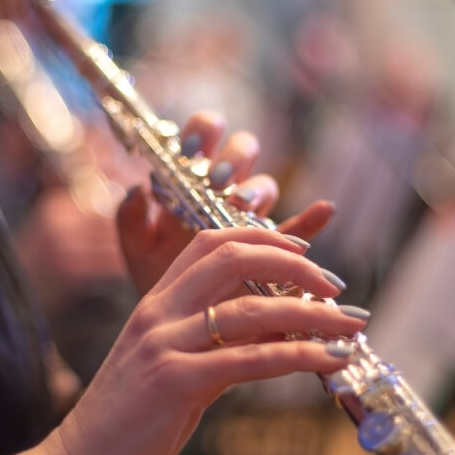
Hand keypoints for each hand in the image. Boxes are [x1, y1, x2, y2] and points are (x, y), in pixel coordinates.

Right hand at [45, 227, 365, 454]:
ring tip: (351, 325)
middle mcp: (158, 312)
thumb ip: (220, 338)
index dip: (261, 236)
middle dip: (294, 264)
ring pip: (250, 309)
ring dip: (312, 313)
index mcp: (155, 301)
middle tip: (336, 285)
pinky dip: (299, 355)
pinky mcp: (174, 382)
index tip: (303, 250)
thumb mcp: (176, 363)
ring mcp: (163, 344)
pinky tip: (330, 359)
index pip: (209, 242)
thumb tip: (284, 324)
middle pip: (232, 257)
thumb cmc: (132, 414)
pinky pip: (250, 359)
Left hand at [117, 112, 336, 294]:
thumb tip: (136, 190)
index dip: (203, 132)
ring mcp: (251, 217)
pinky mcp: (273, 248)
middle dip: (233, 158)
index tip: (193, 149)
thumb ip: (130, 221)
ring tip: (246, 207)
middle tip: (220, 183)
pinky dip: (313, 218)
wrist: (179, 321)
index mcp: (192, 181)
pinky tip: (324, 209)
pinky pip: (297, 229)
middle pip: (241, 152)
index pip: (202, 137)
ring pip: (265, 186)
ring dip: (258, 190)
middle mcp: (225, 192)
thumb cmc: (155, 276)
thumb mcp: (136, 251)